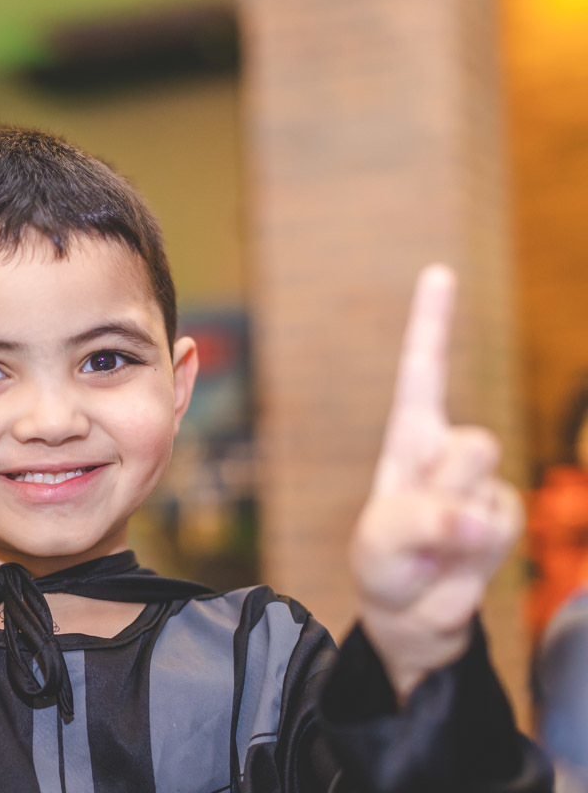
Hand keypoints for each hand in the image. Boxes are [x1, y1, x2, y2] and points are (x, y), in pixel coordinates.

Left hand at [350, 264, 520, 701]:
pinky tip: (455, 564)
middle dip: (448, 489)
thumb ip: (424, 522)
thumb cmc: (386, 566)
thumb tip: (478, 514)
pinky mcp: (505, 519)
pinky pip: (500, 531)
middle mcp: (449, 452)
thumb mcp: (382, 546)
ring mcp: (483, 485)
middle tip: (421, 527)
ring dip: (456, 531)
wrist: (411, 615)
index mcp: (409, 438)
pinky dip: (474, 556)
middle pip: (473, 445)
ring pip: (489, 493)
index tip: (439, 271)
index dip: (431, 323)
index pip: (422, 372)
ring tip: (432, 551)